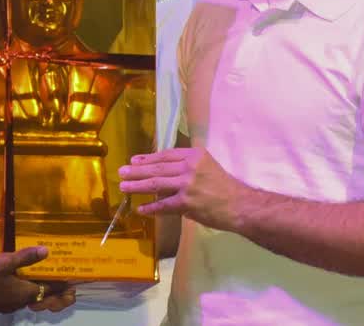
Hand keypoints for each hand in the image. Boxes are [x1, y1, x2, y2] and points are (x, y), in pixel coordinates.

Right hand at [0, 246, 75, 314]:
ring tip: (37, 281)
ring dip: (33, 291)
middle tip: (56, 282)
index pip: (48, 289)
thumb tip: (46, 250)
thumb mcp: (7, 262)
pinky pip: (13, 300)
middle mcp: (18, 302)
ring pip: (25, 298)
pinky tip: (15, 285)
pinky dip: (19, 293)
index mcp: (25, 292)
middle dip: (48, 290)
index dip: (59, 285)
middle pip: (38, 296)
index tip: (69, 281)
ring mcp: (6, 305)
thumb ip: (27, 257)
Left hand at [118, 147, 248, 231]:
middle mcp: (189, 166)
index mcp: (194, 155)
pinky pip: (164, 205)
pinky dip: (151, 208)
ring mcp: (187, 184)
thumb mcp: (207, 167)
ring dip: (138, 185)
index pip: (166, 155)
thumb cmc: (224, 187)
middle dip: (137, 170)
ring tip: (124, 186)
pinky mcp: (186, 202)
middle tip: (122, 171)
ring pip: (156, 183)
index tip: (134, 160)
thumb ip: (187, 167)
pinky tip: (141, 209)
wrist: (240, 205)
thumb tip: (164, 172)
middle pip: (158, 167)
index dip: (148, 158)